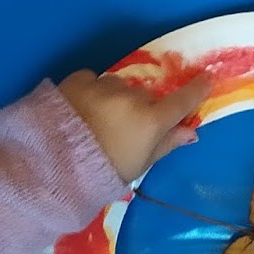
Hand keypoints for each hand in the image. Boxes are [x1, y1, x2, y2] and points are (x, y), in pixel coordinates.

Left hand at [58, 70, 210, 182]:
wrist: (48, 168)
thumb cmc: (100, 174)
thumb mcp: (138, 166)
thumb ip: (166, 144)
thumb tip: (191, 131)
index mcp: (150, 120)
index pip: (183, 100)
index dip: (196, 89)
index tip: (206, 79)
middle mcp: (131, 97)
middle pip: (146, 96)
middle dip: (142, 107)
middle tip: (126, 129)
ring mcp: (103, 86)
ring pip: (119, 87)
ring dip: (116, 98)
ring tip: (97, 121)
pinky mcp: (77, 81)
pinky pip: (93, 80)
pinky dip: (92, 91)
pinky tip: (80, 109)